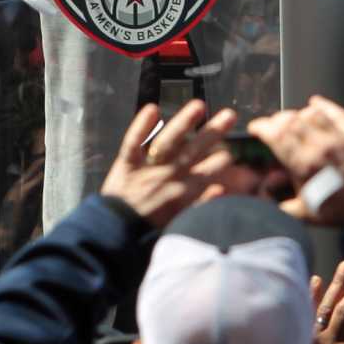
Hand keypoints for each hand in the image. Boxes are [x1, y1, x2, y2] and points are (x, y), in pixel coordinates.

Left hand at [99, 100, 239, 228]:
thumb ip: (200, 206)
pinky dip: (142, 126)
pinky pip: (133, 143)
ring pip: (168, 142)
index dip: (222, 161)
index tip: (232, 151)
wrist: (112, 237)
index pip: (208, 172)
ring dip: (183, 123)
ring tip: (199, 105)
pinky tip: (153, 108)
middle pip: (193, 151)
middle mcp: (167, 178)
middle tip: (230, 115)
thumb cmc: (146, 233)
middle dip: (212, 133)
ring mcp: (146, 169)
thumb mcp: (179, 224)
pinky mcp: (126, 164)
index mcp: (183, 194)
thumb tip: (221, 190)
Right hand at [248, 95, 343, 225]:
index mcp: (305, 165)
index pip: (276, 134)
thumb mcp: (303, 212)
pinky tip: (315, 104)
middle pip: (291, 120)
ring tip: (294, 119)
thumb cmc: (341, 213)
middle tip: (273, 125)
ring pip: (312, 113)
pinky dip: (323, 105)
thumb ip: (278, 203)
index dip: (262, 127)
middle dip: (277, 120)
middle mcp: (322, 146)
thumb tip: (262, 193)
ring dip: (298, 114)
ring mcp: (341, 137)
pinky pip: (337, 111)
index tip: (257, 128)